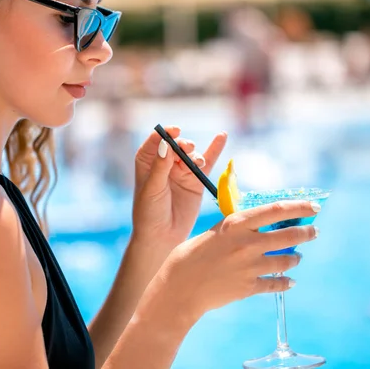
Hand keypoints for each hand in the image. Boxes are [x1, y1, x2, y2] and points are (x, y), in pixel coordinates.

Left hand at [131, 126, 226, 249]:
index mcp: (147, 161)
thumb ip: (160, 167)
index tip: (174, 131)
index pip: (155, 141)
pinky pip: (206, 162)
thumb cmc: (149, 213)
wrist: (162, 237)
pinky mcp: (195, 180)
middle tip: (187, 149)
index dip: (165, 133)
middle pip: (176, 145)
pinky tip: (222, 135)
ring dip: (195, 154)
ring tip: (197, 162)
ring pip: (191, 154)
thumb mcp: (152, 189)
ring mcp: (181, 170)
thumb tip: (165, 143)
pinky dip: (214, 149)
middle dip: (183, 144)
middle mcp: (164, 162)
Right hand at [154, 200, 319, 321]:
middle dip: (306, 233)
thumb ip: (236, 229)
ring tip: (298, 257)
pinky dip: (285, 282)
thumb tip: (256, 227)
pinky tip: (290, 281)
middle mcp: (247, 243)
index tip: (313, 206)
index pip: (275, 210)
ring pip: (286, 260)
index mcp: (236, 224)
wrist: (179, 288)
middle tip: (314, 232)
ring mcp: (250, 266)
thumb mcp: (213, 232)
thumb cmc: (189, 256)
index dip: (299, 207)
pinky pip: (275, 284)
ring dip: (295, 258)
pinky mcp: (249, 287)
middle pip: (288, 236)